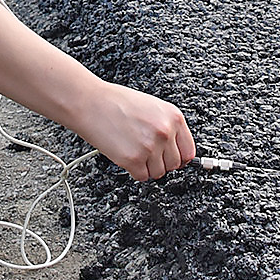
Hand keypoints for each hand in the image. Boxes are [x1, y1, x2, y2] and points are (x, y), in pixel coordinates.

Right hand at [71, 82, 195, 180]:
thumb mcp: (152, 107)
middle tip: (146, 153)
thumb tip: (174, 148)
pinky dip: (134, 170)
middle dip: (160, 162)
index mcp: (174, 117)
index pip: (188, 151)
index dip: (178, 157)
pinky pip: (142, 177)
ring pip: (158, 173)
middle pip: (174, 165)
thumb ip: (166, 126)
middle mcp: (165, 132)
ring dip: (146, 167)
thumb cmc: (116, 102)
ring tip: (133, 150)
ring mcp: (150, 147)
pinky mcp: (133, 160)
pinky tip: (125, 154)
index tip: (171, 158)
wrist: (90, 102)